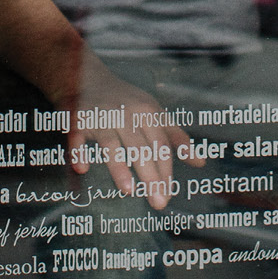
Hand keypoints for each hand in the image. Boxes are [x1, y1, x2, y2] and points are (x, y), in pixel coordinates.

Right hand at [65, 56, 201, 209]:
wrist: (89, 76)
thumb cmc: (127, 101)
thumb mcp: (155, 113)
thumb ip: (176, 137)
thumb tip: (200, 162)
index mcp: (147, 112)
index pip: (160, 145)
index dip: (166, 171)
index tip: (168, 195)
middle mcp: (126, 114)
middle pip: (140, 148)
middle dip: (151, 175)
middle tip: (158, 203)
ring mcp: (101, 117)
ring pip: (111, 143)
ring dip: (119, 166)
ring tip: (129, 191)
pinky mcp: (78, 120)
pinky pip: (77, 137)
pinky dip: (78, 151)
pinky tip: (83, 169)